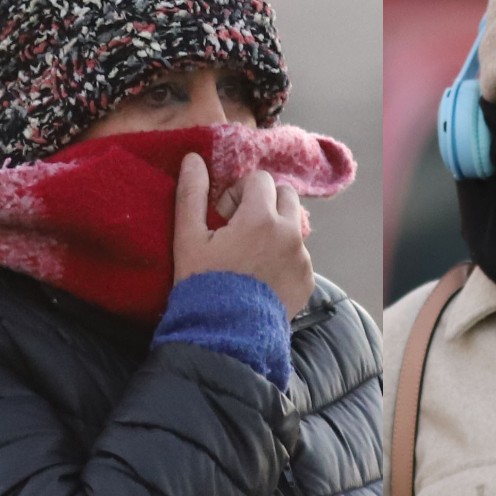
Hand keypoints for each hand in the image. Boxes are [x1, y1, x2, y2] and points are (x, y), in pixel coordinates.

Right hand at [172, 155, 313, 317]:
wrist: (225, 336)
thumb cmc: (203, 285)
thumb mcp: (188, 238)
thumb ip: (192, 194)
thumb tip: (194, 159)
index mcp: (261, 217)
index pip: (260, 179)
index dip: (238, 193)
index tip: (223, 216)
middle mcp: (290, 233)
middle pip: (285, 195)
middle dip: (264, 203)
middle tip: (239, 229)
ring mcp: (302, 258)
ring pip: (293, 226)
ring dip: (275, 230)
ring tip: (249, 256)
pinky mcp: (307, 280)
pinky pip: (299, 256)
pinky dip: (283, 258)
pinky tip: (260, 279)